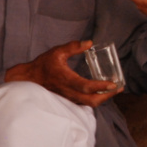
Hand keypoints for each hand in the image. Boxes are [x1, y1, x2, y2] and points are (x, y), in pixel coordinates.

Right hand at [5, 40, 121, 107]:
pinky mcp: (66, 100)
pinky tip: (100, 93)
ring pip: (87, 104)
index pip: (86, 86)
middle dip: (106, 96)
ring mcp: (67, 98)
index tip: (113, 84)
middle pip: (91, 100)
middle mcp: (68, 92)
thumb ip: (73, 47)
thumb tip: (89, 42)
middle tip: (118, 89)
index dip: (101, 87)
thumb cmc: (42, 65)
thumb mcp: (57, 52)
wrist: (27, 79)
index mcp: (66, 79)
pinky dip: (93, 99)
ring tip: (112, 91)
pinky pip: (83, 103)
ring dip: (101, 99)